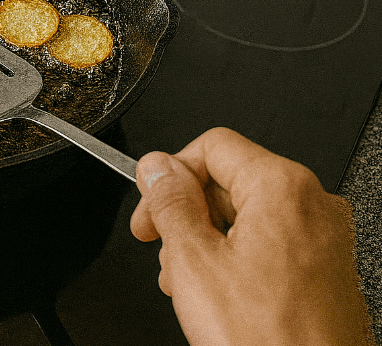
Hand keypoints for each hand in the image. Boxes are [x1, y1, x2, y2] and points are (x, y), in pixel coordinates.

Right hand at [131, 127, 374, 345]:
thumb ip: (170, 202)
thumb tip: (157, 168)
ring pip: (246, 214)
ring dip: (205, 239)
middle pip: (229, 180)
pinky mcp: (324, 268)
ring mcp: (323, 238)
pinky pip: (269, 242)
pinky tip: (214, 292)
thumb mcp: (193, 260)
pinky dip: (234, 258)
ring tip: (184, 280)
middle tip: (158, 244)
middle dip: (186, 212)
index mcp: (282, 187)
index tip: (148, 202)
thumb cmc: (266, 339)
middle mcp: (313, 204)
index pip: (212, 146)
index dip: (169, 174)